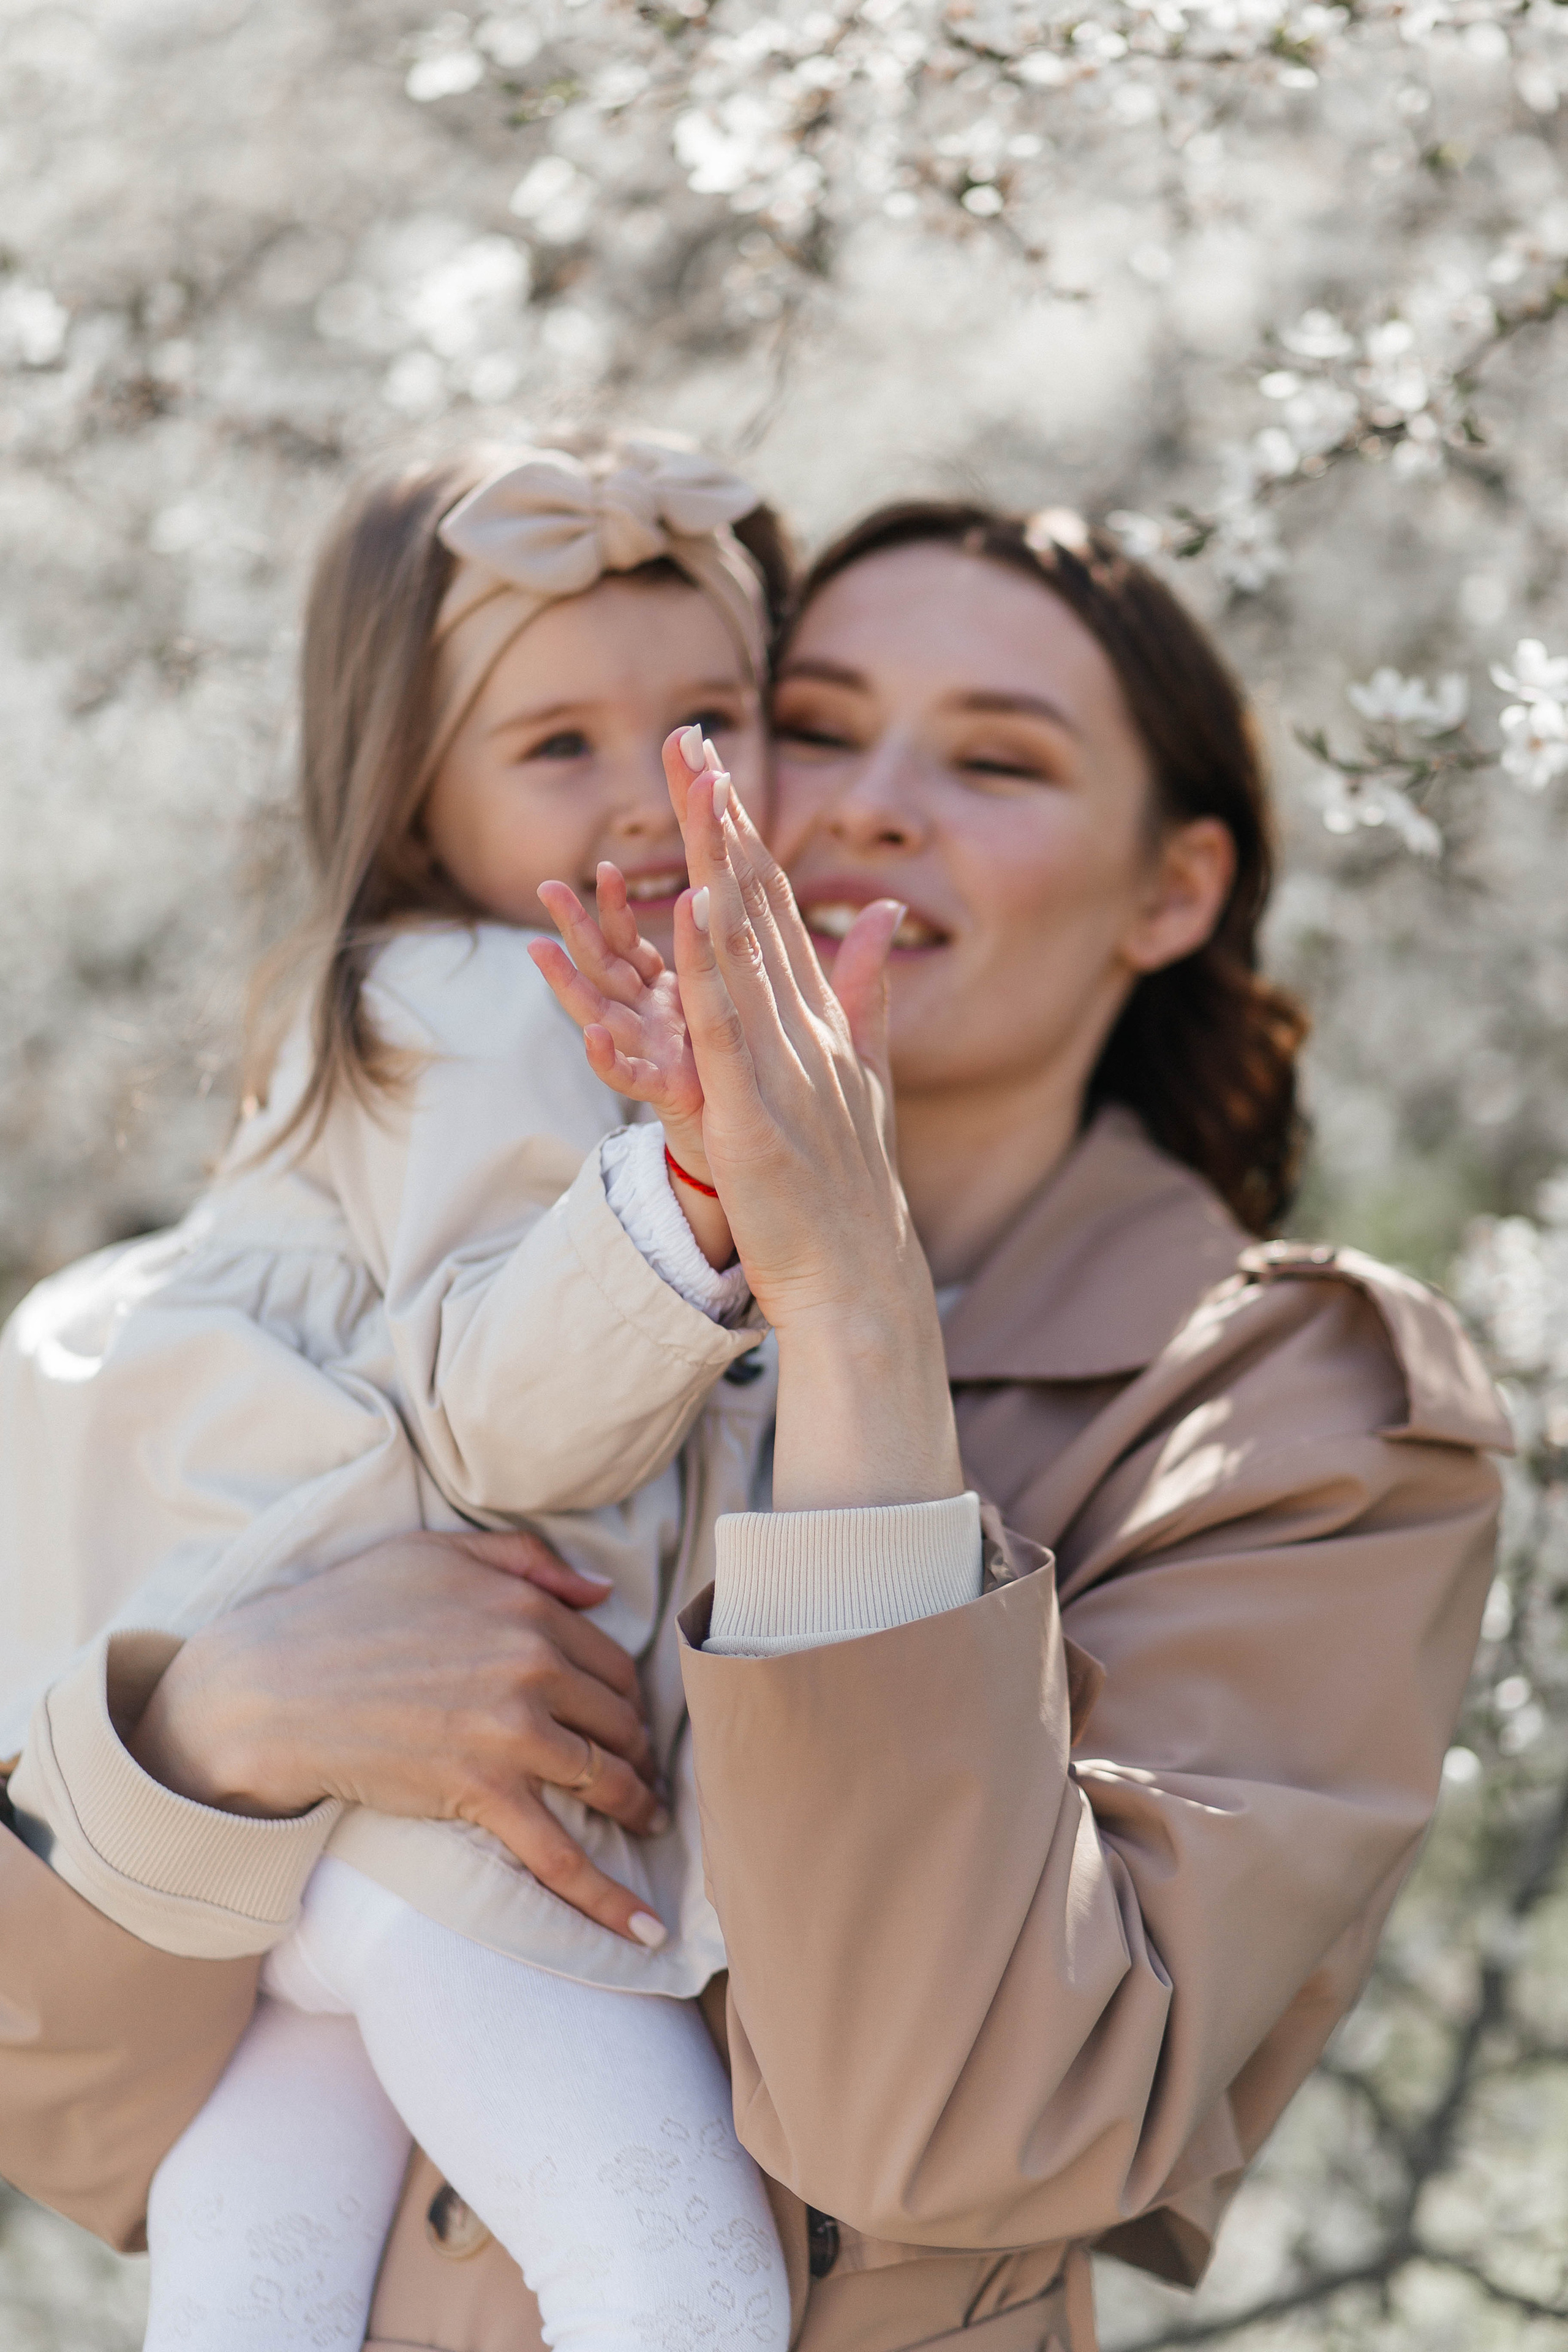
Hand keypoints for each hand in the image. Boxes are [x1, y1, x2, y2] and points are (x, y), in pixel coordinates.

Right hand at [127, 1529, 674, 1947]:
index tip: (631, 1722)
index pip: (611, 1663)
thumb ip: (525, 1560)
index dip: (627, 1697)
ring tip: (651, 1827)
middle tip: (646, 1777)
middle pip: (618, 1722)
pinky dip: (608, 1896)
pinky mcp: (483, 1792)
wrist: (271, 1687)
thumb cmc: (344, 1610)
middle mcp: (534, 1667)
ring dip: (639, 1810)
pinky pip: (562, 1854)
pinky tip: (644, 1928)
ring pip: (606, 1782)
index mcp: (528, 1610)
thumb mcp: (437, 1552)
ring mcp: (513, 1733)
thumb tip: (599, 1589)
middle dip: (640, 1754)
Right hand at [530, 864, 734, 1273]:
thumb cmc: (747, 1077)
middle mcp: (654, 1020)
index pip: (635, 938)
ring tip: (537, 947)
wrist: (756, 1157)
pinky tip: (592, 1038)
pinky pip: (631, 1079)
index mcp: (675, 992)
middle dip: (577, 927)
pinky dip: (610, 1060)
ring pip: (602, 1012)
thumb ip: (733, 960)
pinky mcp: (666, 1097)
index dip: (618, 901)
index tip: (588, 876)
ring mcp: (654, 1056)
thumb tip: (730, 909)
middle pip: (607, 965)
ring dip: (567, 983)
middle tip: (546, 888)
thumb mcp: (744, 1008)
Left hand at [665, 763, 964, 1509]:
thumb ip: (866, 990)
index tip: (714, 763)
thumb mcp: (860, 1073)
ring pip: (742, 949)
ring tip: (692, 794)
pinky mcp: (755, 1113)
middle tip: (689, 739)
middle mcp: (805, 1025)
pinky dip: (710, 970)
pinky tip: (692, 911)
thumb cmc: (847, 1183)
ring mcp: (783, 1065)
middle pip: (757, 904)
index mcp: (819, 1015)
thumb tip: (876, 913)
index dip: (743, 830)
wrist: (859, 1274)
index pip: (775, 904)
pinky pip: (727, 1030)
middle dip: (723, 819)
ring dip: (714, 866)